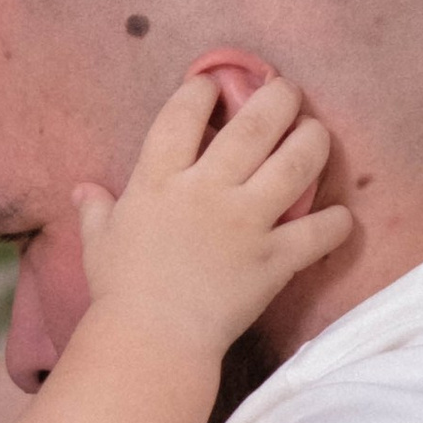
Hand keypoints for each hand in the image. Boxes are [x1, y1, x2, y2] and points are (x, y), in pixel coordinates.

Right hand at [75, 74, 351, 359]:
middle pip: (253, 125)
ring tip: (316, 133)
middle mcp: (207, 190)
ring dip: (313, 141)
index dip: (202, 89)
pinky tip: (340, 216)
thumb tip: (82, 190)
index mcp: (159, 180)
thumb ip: (97, 210)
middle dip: (277, 98)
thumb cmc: (119, 291)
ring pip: (295, 163)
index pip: (183, 115)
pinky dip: (335, 222)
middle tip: (287, 91)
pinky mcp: (275, 259)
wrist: (152, 340)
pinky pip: (318, 231)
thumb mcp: (98, 243)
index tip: (213, 82)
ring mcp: (246, 222)